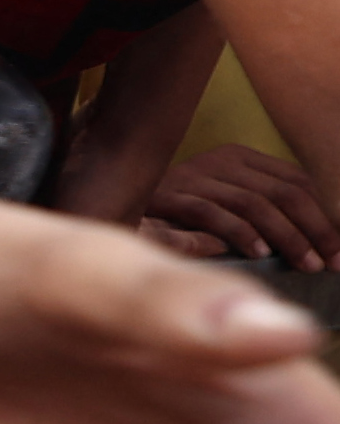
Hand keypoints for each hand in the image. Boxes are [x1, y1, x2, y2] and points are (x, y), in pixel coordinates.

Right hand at [132, 145, 339, 270]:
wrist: (105, 198)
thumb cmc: (173, 217)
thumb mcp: (222, 208)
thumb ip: (258, 214)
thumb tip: (312, 238)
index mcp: (239, 159)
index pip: (298, 182)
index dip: (327, 216)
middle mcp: (219, 162)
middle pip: (284, 192)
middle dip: (316, 229)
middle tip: (332, 262)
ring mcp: (192, 176)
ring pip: (255, 202)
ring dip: (287, 237)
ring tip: (305, 264)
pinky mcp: (167, 195)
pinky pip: (211, 211)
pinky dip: (239, 232)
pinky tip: (258, 253)